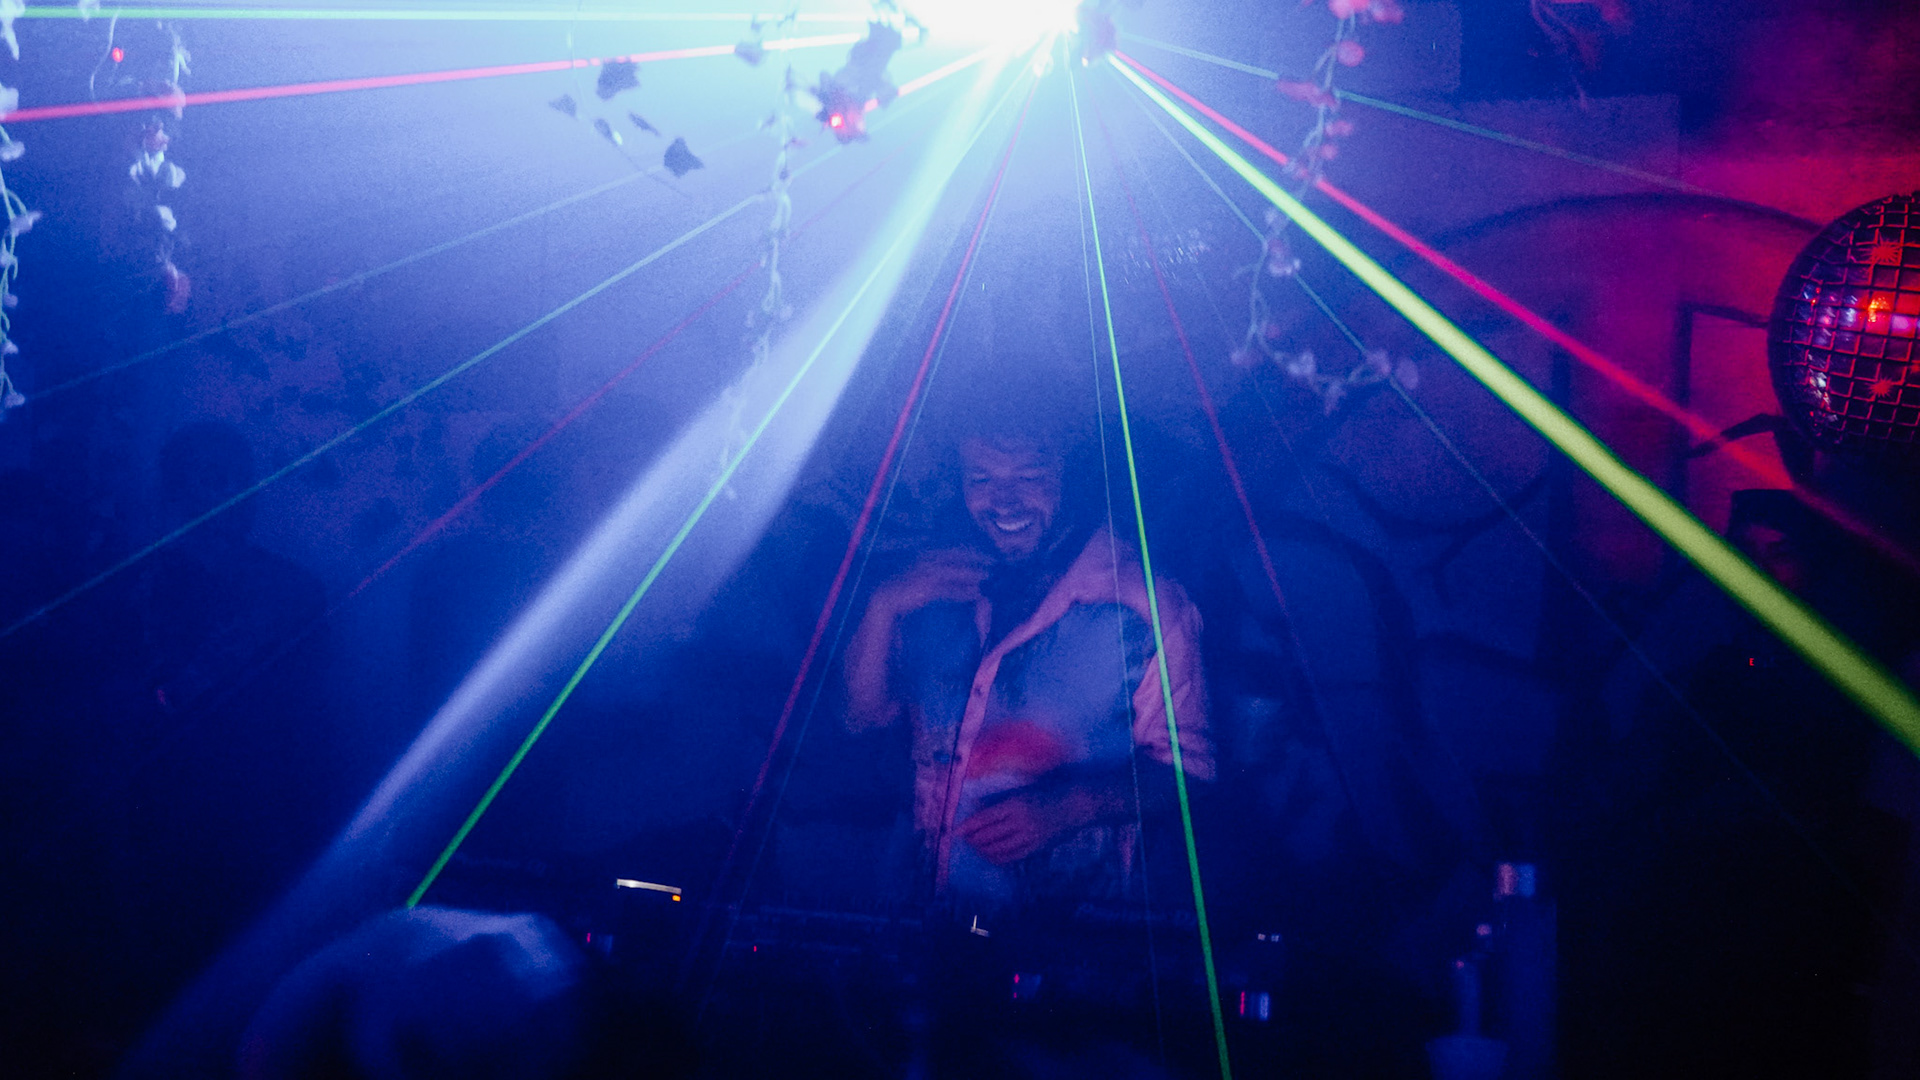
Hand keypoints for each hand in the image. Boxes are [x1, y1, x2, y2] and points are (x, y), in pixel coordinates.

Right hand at [874, 550, 987, 616]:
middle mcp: (928, 560)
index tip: (988, 557)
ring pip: (955, 573)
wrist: (887, 598)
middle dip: (977, 560)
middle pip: (957, 557)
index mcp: (928, 555)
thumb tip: (960, 576)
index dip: (972, 553)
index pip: (955, 550)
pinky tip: (975, 594)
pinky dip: (963, 591)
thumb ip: (941, 574)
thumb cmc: (908, 588)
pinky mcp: (925, 588)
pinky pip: (949, 589)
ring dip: (973, 575)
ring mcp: (926, 573)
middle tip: (994, 564)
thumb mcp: (925, 576)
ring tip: (988, 579)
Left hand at [956, 788, 1097, 865]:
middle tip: (965, 840)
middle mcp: (1020, 821)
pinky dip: (998, 858)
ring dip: (983, 850)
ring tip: (976, 847)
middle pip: (988, 835)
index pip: (984, 818)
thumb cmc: (1049, 791)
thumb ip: (1002, 801)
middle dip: (973, 839)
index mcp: (1015, 803)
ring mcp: (1029, 837)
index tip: (957, 830)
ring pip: (998, 849)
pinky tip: (992, 856)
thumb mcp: (1023, 791)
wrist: (1077, 804)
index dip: (968, 826)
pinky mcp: (1037, 848)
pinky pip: (1012, 857)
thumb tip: (979, 809)